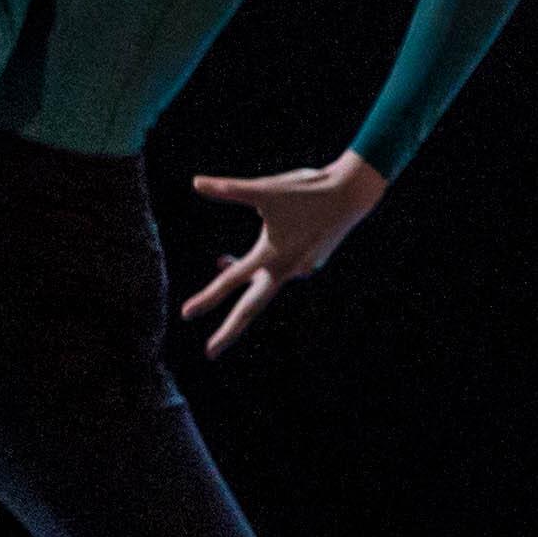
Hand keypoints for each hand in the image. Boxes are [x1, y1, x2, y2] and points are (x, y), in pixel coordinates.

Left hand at [178, 157, 388, 356]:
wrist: (352, 194)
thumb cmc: (307, 190)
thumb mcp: (264, 190)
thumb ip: (229, 189)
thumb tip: (195, 182)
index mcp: (272, 257)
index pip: (230, 281)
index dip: (206, 298)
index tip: (185, 315)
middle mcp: (286, 270)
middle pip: (251, 308)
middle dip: (229, 331)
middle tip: (210, 353)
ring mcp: (301, 269)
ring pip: (264, 282)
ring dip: (244, 277)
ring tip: (221, 260)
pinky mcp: (311, 263)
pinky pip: (280, 270)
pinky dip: (265, 264)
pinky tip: (265, 246)